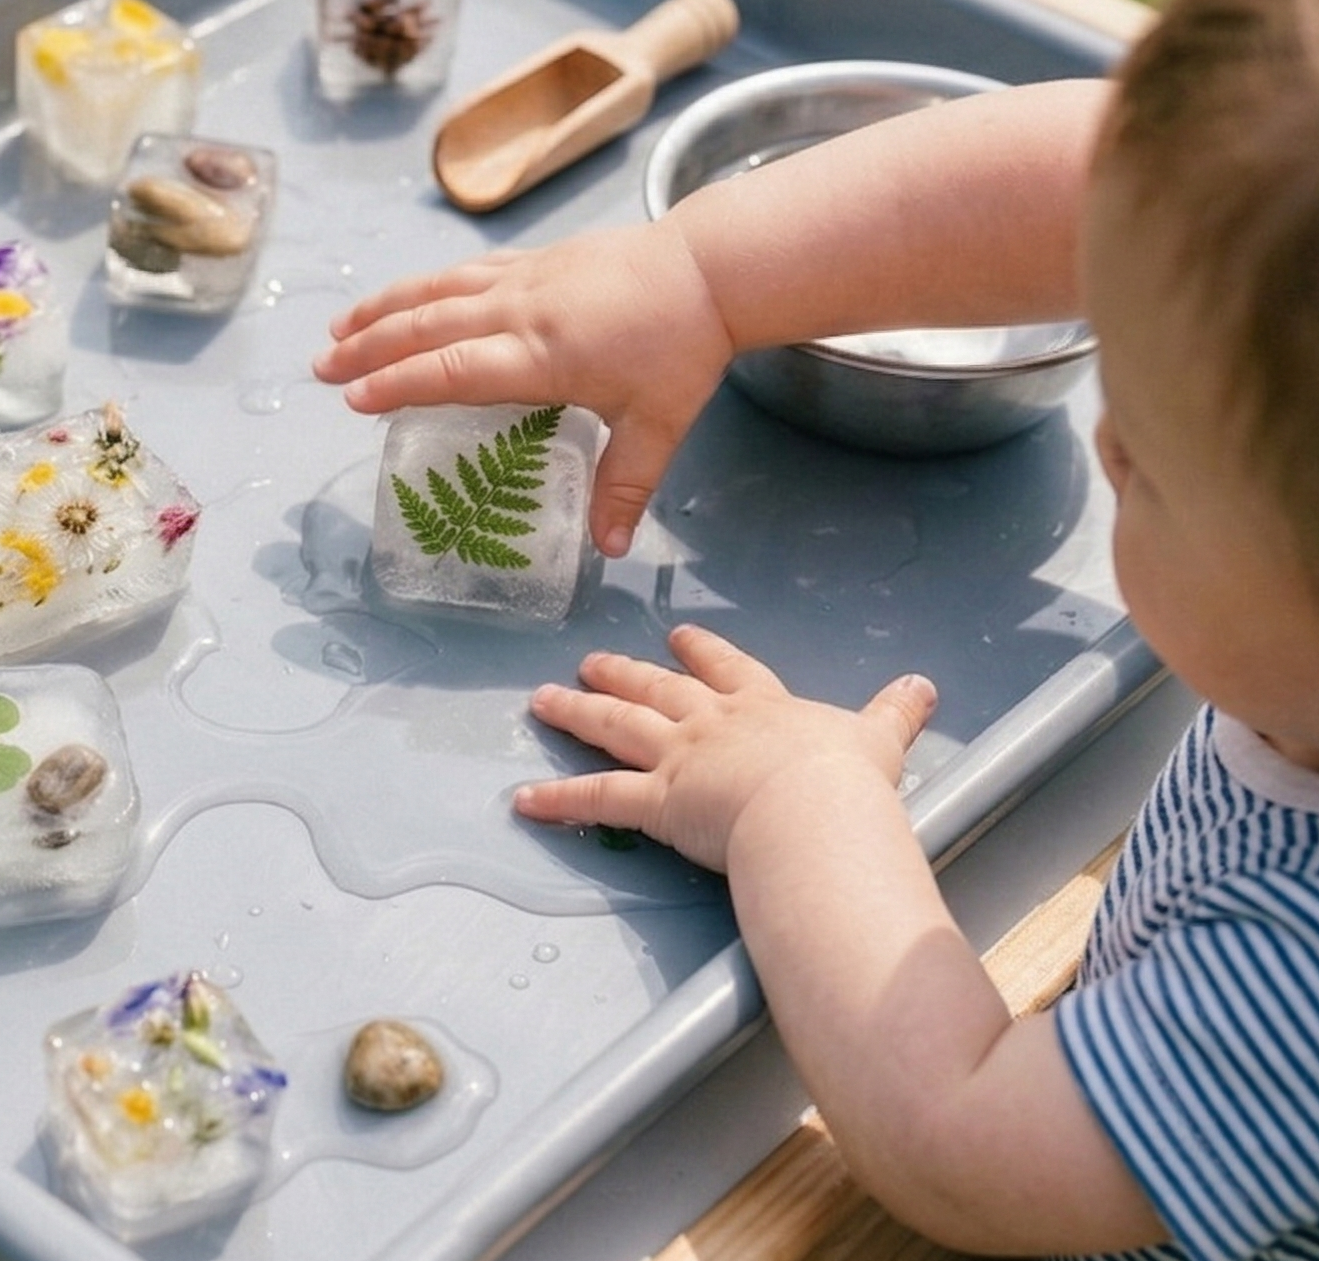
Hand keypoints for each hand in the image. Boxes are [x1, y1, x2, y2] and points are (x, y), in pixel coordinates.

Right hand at [311, 221, 731, 557]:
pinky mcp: (535, 261)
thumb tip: (608, 550)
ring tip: (337, 328)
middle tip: (320, 368)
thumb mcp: (659, 424)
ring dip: (382, 310)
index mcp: (543, 354)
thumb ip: (624, 484)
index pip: (453, 370)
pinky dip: (422, 286)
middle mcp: (520, 311)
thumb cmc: (683, 346)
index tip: (353, 398)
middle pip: (428, 326)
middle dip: (368, 347)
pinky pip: (463, 273)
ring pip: (437, 291)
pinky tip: (403, 298)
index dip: (399, 383)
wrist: (712, 266)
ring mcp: (524, 279)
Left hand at [515, 625, 935, 872]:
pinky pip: (596, 798)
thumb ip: (896, 712)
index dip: (703, 653)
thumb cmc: (846, 784)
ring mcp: (678, 758)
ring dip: (577, 712)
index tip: (680, 636)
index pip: (728, 670)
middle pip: (658, 689)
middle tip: (592, 659)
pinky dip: (558, 801)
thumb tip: (925, 685)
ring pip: (616, 726)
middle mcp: (712, 724)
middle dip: (623, 672)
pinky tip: (523, 802)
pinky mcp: (655, 800)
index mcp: (763, 709)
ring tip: (543, 701)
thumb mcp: (879, 739)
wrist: (814, 811)